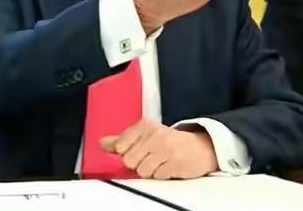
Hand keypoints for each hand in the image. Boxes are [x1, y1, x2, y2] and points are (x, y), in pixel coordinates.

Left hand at [99, 118, 218, 178]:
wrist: (200, 147)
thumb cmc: (169, 142)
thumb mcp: (145, 136)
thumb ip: (121, 140)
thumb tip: (102, 143)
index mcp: (145, 126)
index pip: (120, 145)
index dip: (126, 152)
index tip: (135, 150)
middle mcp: (155, 135)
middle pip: (129, 161)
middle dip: (138, 163)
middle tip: (150, 157)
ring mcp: (166, 149)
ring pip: (142, 171)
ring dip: (150, 171)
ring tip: (160, 162)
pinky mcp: (176, 163)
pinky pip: (157, 176)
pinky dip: (162, 175)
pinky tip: (168, 167)